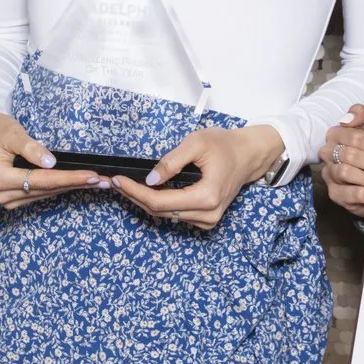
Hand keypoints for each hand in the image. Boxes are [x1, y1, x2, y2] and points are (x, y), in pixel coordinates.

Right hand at [0, 107, 104, 210]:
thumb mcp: (10, 132)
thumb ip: (30, 147)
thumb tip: (51, 163)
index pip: (40, 180)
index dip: (68, 178)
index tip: (92, 176)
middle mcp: (0, 194)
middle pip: (45, 190)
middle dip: (76, 185)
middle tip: (104, 182)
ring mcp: (5, 199)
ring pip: (44, 194)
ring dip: (70, 188)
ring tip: (97, 183)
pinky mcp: (11, 198)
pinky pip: (38, 194)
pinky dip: (58, 188)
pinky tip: (76, 184)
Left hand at [111, 124, 285, 231]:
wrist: (247, 155)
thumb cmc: (224, 145)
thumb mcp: (196, 143)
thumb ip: (171, 162)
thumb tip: (150, 179)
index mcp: (206, 197)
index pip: (159, 201)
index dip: (134, 191)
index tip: (116, 180)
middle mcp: (207, 215)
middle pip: (159, 211)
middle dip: (135, 196)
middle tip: (115, 181)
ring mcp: (207, 221)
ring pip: (166, 215)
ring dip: (145, 201)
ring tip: (127, 185)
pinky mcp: (206, 220)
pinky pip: (175, 215)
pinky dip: (159, 204)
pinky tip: (148, 191)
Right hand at [319, 105, 363, 217]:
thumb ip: (361, 114)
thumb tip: (347, 119)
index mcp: (337, 134)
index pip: (355, 137)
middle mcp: (329, 153)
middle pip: (351, 155)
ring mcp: (329, 173)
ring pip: (345, 173)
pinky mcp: (333, 193)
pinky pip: (344, 194)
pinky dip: (362, 194)